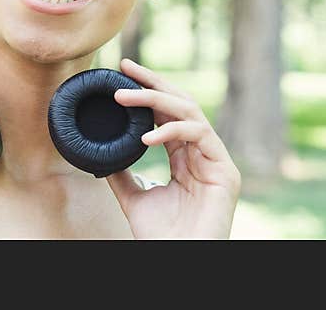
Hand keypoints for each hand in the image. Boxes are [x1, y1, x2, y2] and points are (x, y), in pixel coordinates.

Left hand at [106, 58, 240, 238]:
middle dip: (153, 82)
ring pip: (190, 112)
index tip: (121, 72)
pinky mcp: (226, 172)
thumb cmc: (162, 235)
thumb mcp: (134, 196)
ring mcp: (216, 160)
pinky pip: (200, 136)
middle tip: (125, 67)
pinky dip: (172, 131)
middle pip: (181, 103)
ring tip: (124, 96)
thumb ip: (122, 173)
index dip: (147, 90)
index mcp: (184, 155)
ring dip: (155, 100)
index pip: (167, 112)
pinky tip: (146, 137)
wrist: (179, 258)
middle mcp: (202, 152)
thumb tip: (100, 154)